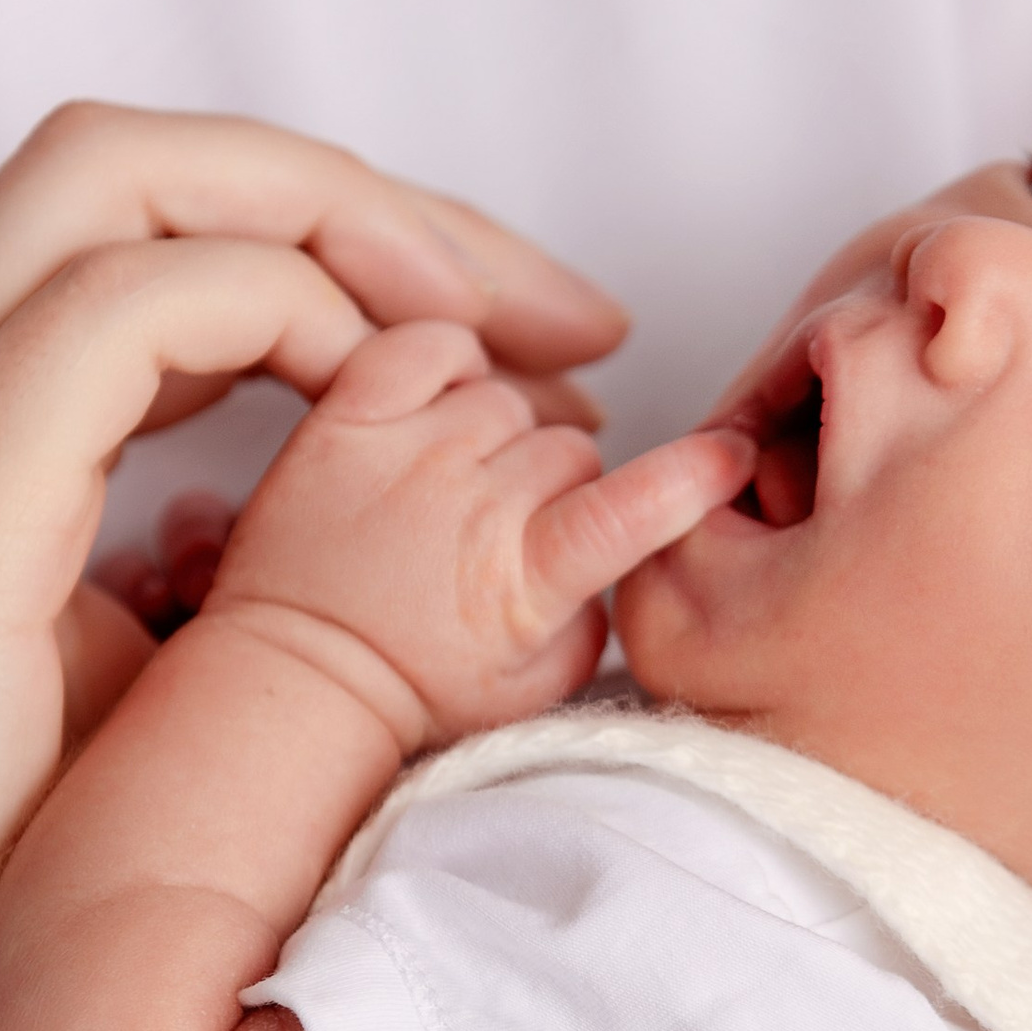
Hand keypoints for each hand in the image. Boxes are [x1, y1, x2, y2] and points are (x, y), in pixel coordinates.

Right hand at [0, 107, 628, 1030]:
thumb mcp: (140, 689)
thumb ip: (231, 574)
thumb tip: (414, 524)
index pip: (160, 234)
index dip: (358, 248)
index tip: (529, 345)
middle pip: (147, 158)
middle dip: (373, 202)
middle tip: (551, 311)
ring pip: (125, 177)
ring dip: (345, 230)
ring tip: (497, 340)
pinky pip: (127, 309)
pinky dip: (280, 314)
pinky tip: (379, 411)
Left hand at [206, 321, 750, 749]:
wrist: (302, 674)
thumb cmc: (418, 687)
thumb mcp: (542, 681)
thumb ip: (602, 608)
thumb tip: (634, 543)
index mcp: (528, 577)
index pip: (633, 509)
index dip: (692, 475)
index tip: (729, 456)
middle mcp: (474, 505)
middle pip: (572, 444)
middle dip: (560, 481)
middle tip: (515, 527)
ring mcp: (410, 453)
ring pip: (507, 394)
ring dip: (500, 429)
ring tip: (463, 484)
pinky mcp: (348, 417)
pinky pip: (429, 343)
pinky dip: (446, 362)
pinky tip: (441, 409)